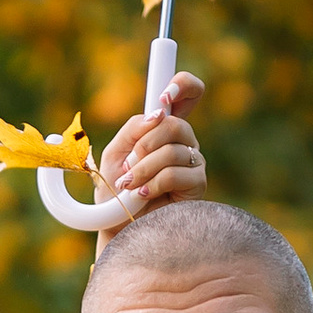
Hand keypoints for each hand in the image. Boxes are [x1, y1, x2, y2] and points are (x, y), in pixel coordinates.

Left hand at [96, 70, 205, 218]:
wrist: (119, 226)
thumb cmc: (116, 191)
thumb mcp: (115, 152)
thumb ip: (133, 129)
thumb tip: (158, 114)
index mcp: (164, 128)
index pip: (188, 94)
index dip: (184, 85)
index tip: (165, 96)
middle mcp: (183, 141)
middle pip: (175, 123)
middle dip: (145, 144)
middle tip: (128, 165)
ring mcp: (193, 161)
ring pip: (171, 150)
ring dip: (142, 169)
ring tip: (129, 185)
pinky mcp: (197, 183)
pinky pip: (175, 172)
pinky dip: (153, 183)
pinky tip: (144, 194)